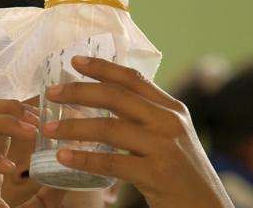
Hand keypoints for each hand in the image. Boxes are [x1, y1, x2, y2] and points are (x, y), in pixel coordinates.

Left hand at [42, 56, 233, 207]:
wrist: (206, 205)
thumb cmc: (181, 171)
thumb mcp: (169, 136)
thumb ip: (146, 117)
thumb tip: (107, 101)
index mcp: (171, 109)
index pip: (133, 79)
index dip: (102, 67)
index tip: (75, 60)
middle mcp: (169, 122)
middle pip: (117, 96)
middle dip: (79, 91)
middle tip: (51, 92)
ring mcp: (164, 146)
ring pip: (110, 127)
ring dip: (73, 126)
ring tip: (47, 128)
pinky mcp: (157, 173)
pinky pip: (111, 161)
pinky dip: (83, 158)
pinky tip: (62, 156)